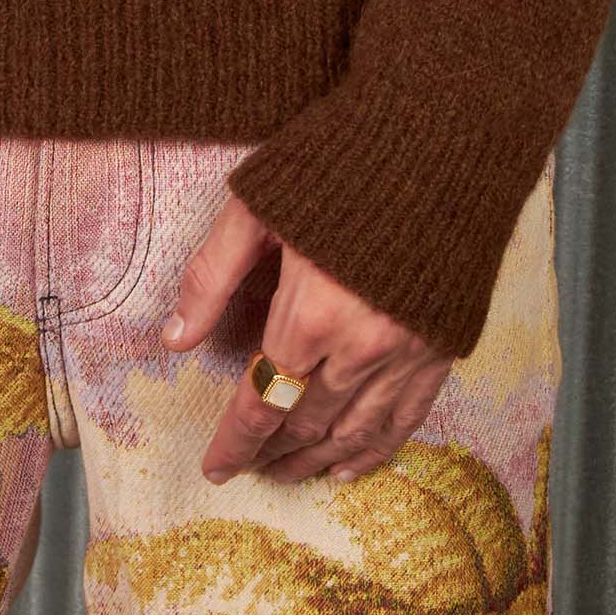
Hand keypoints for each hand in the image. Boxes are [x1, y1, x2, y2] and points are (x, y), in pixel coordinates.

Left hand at [166, 194, 454, 485]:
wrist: (437, 140)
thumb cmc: (338, 165)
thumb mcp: (256, 209)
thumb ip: (211, 277)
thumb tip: (174, 339)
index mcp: (312, 313)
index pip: (262, 402)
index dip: (235, 442)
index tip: (214, 468)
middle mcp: (363, 345)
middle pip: (307, 421)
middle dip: (272, 452)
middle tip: (249, 468)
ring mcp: (408, 351)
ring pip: (355, 431)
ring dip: (318, 459)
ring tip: (289, 474)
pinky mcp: (441, 346)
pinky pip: (406, 419)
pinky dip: (375, 449)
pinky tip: (350, 466)